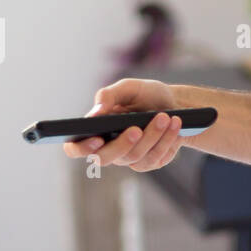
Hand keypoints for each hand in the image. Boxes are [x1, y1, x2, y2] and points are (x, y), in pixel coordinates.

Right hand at [62, 78, 181, 171]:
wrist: (175, 104)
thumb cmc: (146, 95)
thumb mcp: (128, 88)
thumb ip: (108, 95)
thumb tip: (95, 113)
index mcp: (95, 130)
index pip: (75, 148)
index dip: (81, 148)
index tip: (96, 138)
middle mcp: (109, 148)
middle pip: (105, 159)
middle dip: (122, 144)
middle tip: (136, 129)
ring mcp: (130, 158)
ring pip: (136, 156)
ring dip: (152, 136)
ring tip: (165, 116)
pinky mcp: (150, 162)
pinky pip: (156, 157)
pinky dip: (166, 139)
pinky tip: (174, 125)